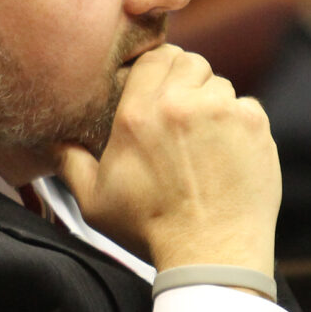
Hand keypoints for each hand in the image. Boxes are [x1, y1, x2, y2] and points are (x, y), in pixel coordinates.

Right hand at [55, 45, 279, 273]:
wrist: (211, 255)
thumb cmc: (151, 230)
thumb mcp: (95, 202)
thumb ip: (71, 164)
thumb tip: (55, 143)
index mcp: (139, 114)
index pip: (154, 57)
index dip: (158, 69)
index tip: (159, 90)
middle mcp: (181, 104)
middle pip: (190, 62)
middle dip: (186, 81)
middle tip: (183, 113)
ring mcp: (223, 112)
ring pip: (220, 84)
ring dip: (212, 103)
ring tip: (205, 140)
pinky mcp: (255, 126)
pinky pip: (247, 107)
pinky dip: (240, 123)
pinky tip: (228, 153)